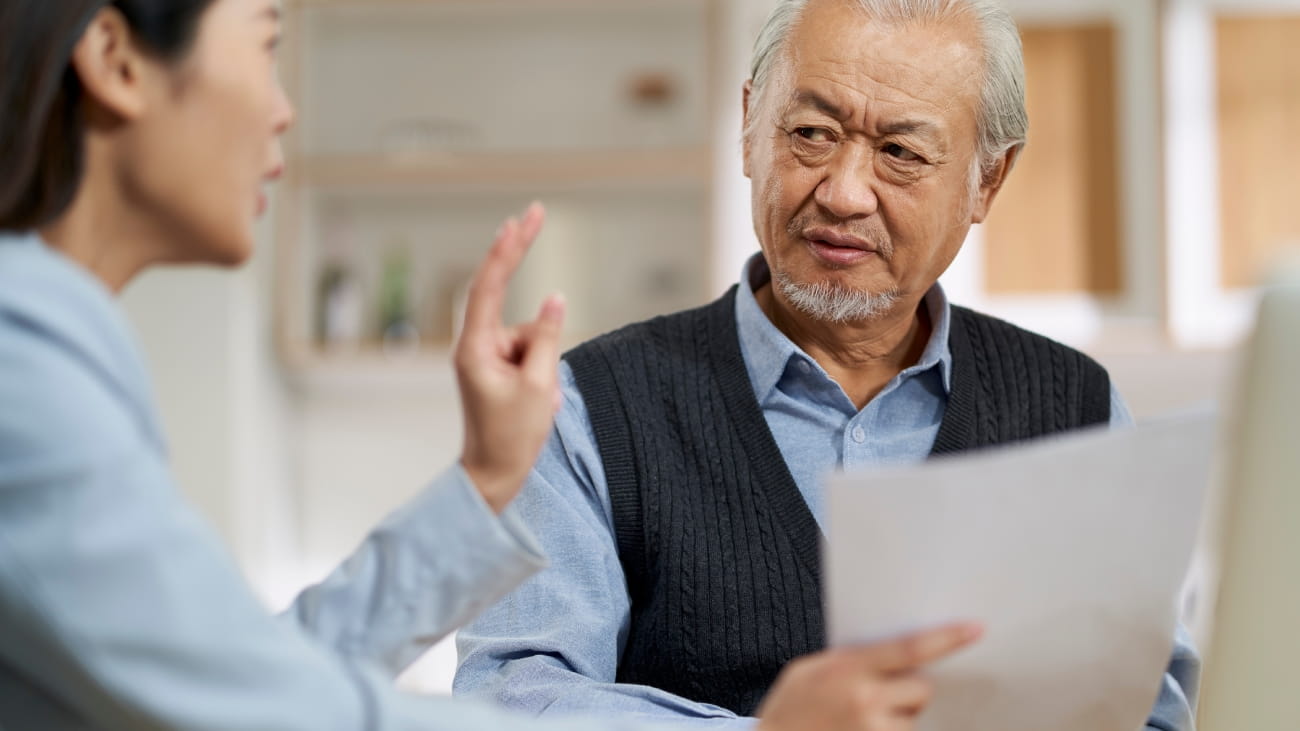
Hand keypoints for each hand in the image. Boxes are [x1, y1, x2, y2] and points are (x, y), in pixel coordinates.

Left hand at [456, 203, 564, 512]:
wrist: (494, 475)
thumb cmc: (512, 436)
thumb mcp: (540, 387)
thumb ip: (549, 337)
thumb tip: (556, 298)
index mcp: (475, 347)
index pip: (490, 286)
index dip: (508, 249)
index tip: (522, 219)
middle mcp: (475, 345)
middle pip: (502, 293)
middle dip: (517, 256)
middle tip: (536, 211)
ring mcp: (487, 356)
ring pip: (530, 335)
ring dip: (544, 363)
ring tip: (539, 402)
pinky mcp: (498, 366)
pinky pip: (531, 353)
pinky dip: (542, 374)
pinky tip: (538, 404)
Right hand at [755, 622, 981, 730]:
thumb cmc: (788, 708)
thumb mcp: (810, 668)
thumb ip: (850, 659)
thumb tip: (894, 652)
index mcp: (849, 669)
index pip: (910, 649)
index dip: (947, 638)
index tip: (976, 628)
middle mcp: (866, 701)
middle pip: (922, 689)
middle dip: (910, 689)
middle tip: (881, 692)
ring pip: (913, 719)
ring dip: (898, 717)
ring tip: (861, 719)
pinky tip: (862, 729)